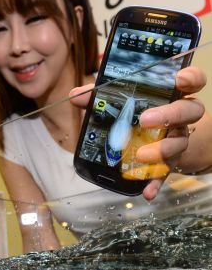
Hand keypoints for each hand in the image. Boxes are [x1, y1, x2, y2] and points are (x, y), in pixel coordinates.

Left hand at [70, 66, 206, 200]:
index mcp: (172, 95)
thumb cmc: (140, 114)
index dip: (190, 78)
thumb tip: (76, 95)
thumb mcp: (123, 102)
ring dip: (161, 150)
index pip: (192, 81)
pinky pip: (166, 173)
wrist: (156, 139)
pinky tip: (147, 191)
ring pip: (179, 143)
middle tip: (145, 120)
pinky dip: (156, 183)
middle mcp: (181, 117)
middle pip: (189, 111)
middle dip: (169, 114)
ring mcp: (177, 140)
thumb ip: (102, 96)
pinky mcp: (170, 163)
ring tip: (140, 154)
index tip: (180, 79)